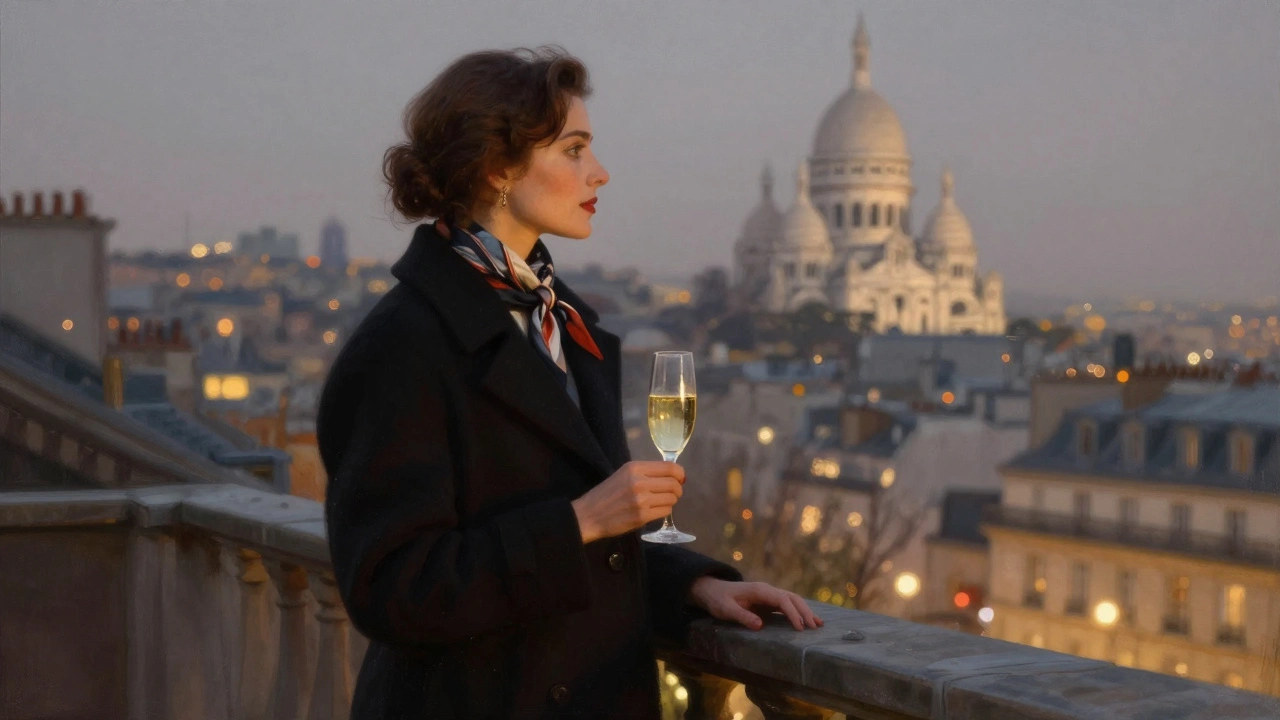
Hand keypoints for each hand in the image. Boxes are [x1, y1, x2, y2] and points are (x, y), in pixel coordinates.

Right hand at [571, 461, 683, 543]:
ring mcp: (641, 499)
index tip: (680, 480)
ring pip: (672, 498)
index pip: (670, 468)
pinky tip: (653, 511)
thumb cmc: (607, 494)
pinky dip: (664, 511)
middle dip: (677, 490)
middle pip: (674, 484)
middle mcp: (639, 481)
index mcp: (635, 467)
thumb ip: (647, 473)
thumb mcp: (624, 474)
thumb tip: (675, 476)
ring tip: (659, 502)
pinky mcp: (642, 516)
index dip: (680, 474)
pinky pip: (665, 511)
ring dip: (670, 501)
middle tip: (671, 494)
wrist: (589, 515)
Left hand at [688, 578, 823, 631]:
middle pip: (791, 598)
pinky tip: (806, 620)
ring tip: (817, 624)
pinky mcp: (768, 601)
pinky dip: (798, 611)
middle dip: (804, 611)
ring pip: (792, 600)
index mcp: (759, 590)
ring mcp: (769, 595)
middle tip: (815, 627)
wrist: (712, 590)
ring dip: (805, 611)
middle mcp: (767, 590)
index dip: (792, 613)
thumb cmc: (718, 600)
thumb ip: (742, 616)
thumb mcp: (726, 610)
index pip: (781, 600)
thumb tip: (760, 625)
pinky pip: (787, 605)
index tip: (800, 627)